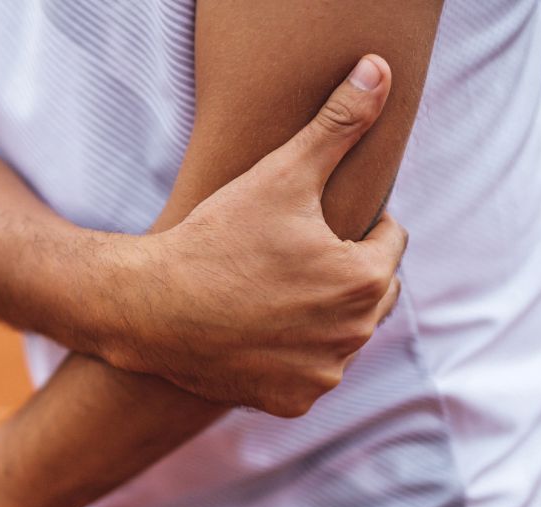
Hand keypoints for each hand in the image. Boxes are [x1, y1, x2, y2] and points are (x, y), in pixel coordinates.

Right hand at [103, 55, 406, 417]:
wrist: (151, 306)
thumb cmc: (217, 237)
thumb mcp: (281, 173)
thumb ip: (339, 124)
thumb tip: (381, 70)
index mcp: (365, 280)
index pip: (389, 241)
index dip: (351, 226)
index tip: (308, 224)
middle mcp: (354, 336)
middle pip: (372, 292)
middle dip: (344, 273)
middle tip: (290, 257)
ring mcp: (322, 375)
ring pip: (342, 334)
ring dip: (323, 316)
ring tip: (273, 294)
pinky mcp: (291, 401)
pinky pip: (309, 372)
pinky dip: (292, 356)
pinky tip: (258, 332)